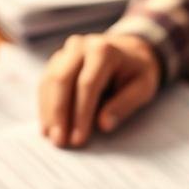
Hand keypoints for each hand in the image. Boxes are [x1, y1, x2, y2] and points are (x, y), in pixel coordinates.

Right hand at [38, 33, 159, 146]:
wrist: (130, 51)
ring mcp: (66, 51)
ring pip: (50, 81)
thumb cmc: (137, 72)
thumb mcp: (143, 87)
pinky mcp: (58, 60)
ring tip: (51, 137)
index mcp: (104, 51)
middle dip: (59, 114)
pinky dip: (45, 105)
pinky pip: (46, 82)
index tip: (79, 139)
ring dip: (49, 112)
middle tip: (59, 141)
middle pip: (63, 80)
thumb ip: (124, 104)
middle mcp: (81, 46)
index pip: (87, 85)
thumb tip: (104, 125)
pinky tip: (47, 125)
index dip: (81, 114)